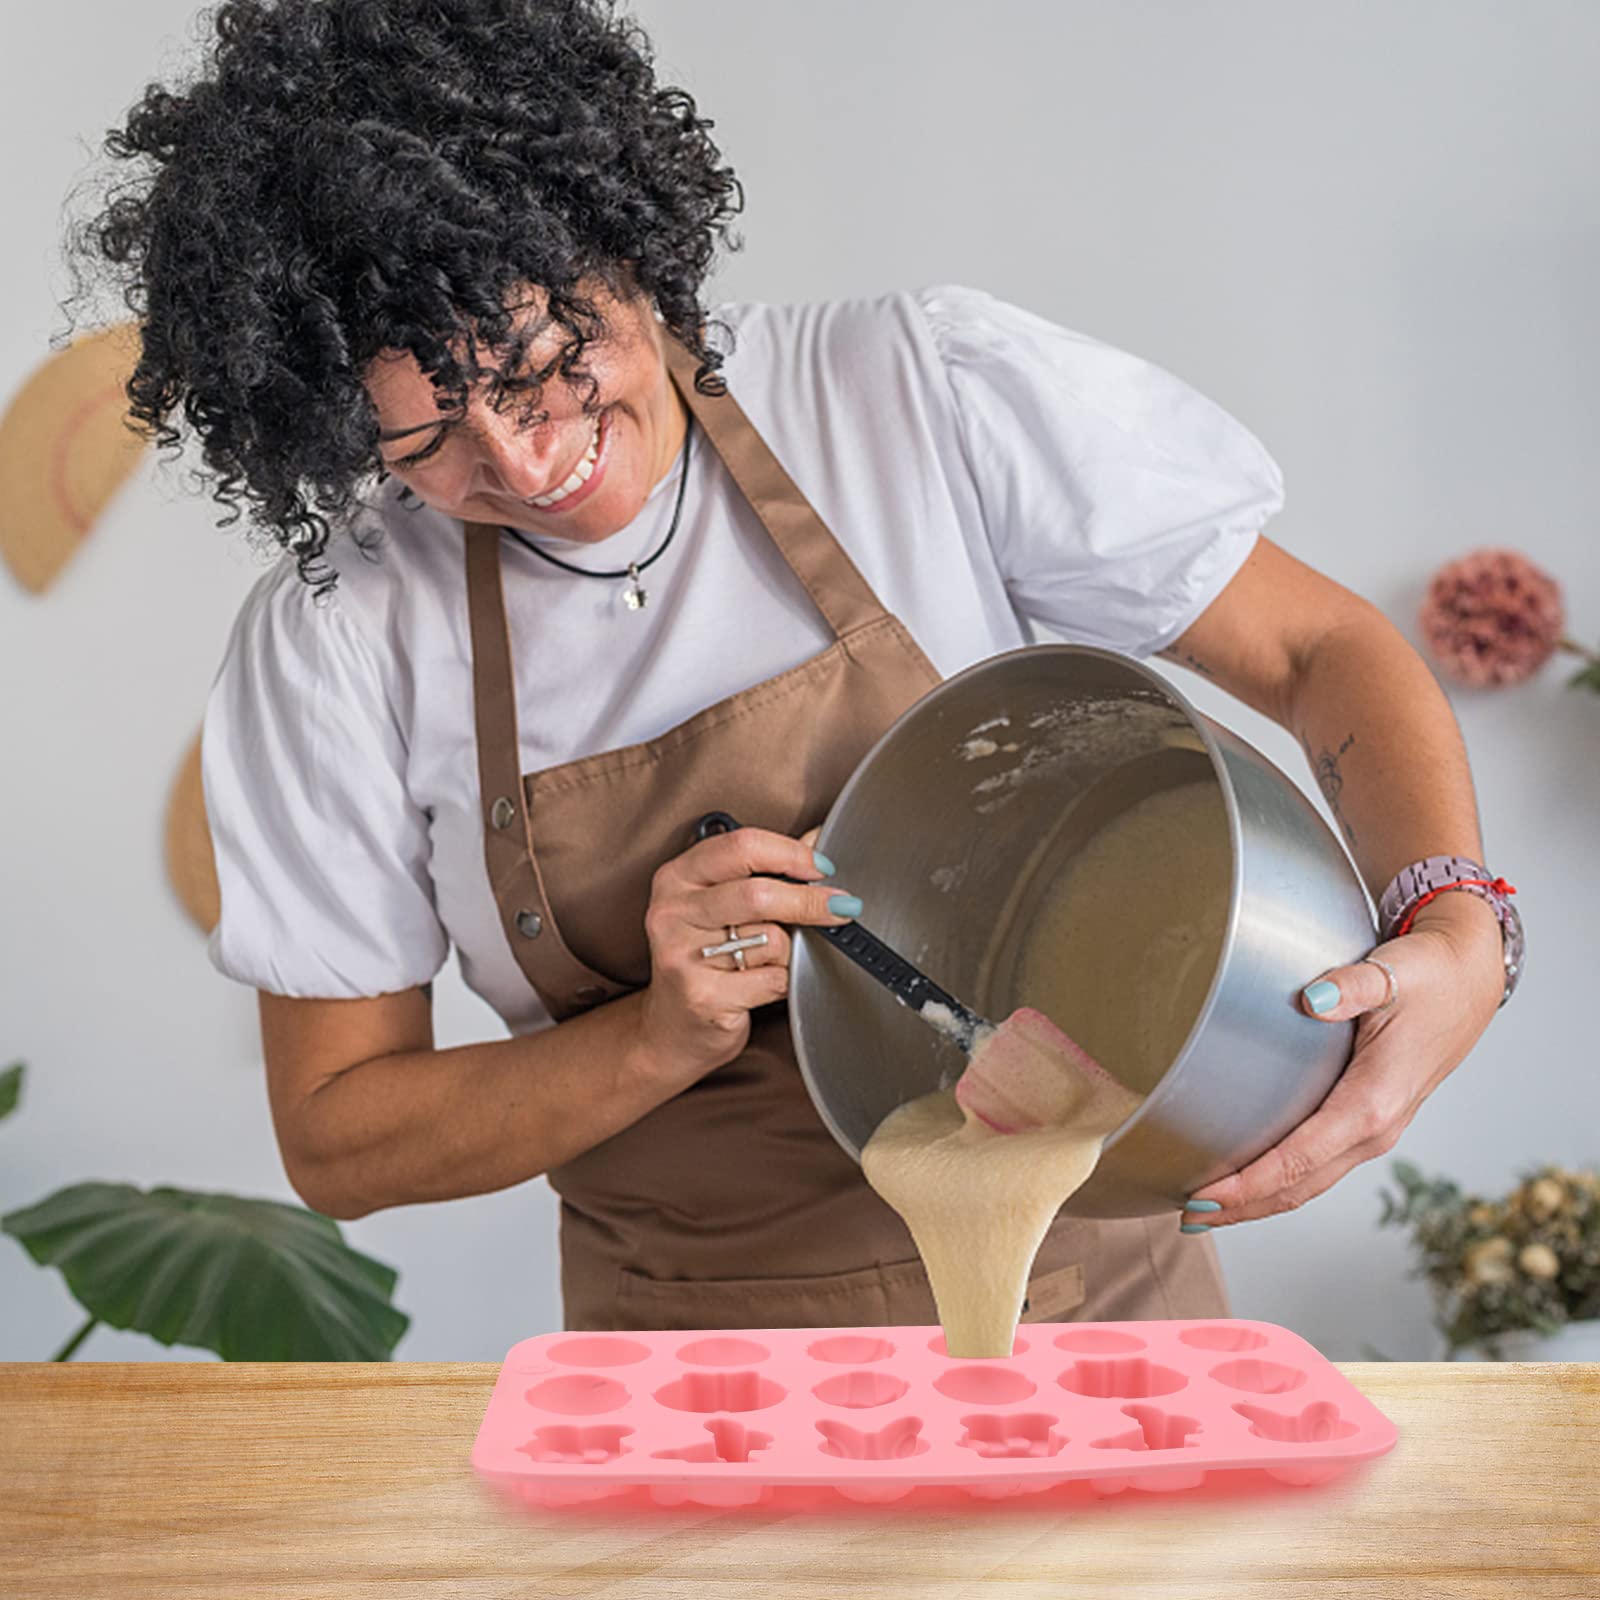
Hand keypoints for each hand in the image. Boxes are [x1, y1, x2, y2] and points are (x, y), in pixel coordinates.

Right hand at [636, 824, 857, 1081]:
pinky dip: (782, 981)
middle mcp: (671, 912)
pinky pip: (771, 979)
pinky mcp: (701, 996)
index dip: (791, 854)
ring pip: (770, 938)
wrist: (672, 1029)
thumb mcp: (722, 905)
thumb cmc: (704, 960)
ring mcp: (681, 956)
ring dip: (788, 950)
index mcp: (677, 877)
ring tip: (769, 958)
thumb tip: (817, 840)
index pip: (742, 846)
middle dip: (810, 901)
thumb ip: (766, 869)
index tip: (822, 868)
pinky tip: (763, 984)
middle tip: (842, 906)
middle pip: (759, 893)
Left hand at [1181, 895, 1504, 1229]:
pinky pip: (1320, 1165)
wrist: (1469, 980)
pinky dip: (1281, 1181)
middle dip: (1243, 1207)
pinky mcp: (1371, 1122)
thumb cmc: (1430, 977)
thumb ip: (1352, 986)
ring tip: (1205, 1210)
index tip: (1203, 1198)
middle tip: (1185, 1217)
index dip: (1249, 1185)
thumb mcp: (1392, 975)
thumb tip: (1314, 997)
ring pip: (1310, 1183)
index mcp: (1375, 1103)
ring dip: (1259, 1201)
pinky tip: (1248, 1178)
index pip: (1300, 1159)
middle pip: (1300, 1187)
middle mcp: (1376, 1129)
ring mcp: (1376, 1131)